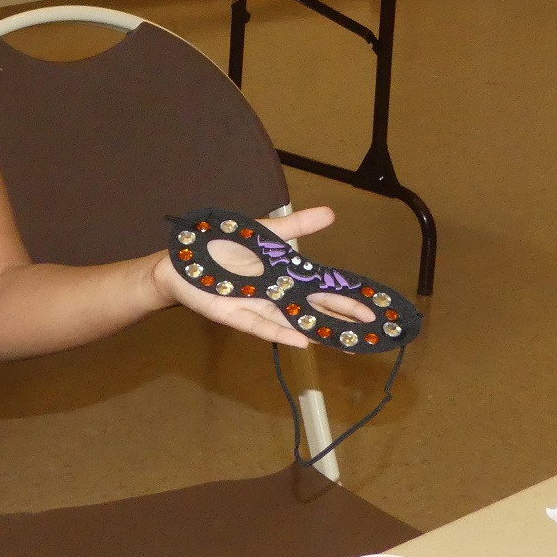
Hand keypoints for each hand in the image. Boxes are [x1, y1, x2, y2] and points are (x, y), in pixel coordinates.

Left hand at [148, 206, 369, 345]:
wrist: (183, 260)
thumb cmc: (224, 246)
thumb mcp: (264, 232)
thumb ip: (295, 226)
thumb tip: (330, 213)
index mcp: (286, 275)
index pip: (323, 289)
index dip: (346, 298)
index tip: (373, 308)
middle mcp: (277, 295)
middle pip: (314, 309)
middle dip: (341, 319)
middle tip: (371, 330)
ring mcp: (258, 307)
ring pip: (294, 323)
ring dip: (318, 332)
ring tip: (345, 343)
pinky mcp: (236, 315)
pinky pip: (261, 327)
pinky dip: (280, 333)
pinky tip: (302, 341)